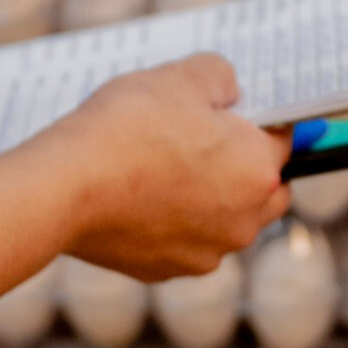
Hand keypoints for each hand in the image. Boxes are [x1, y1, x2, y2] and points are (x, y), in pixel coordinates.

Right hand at [32, 55, 292, 279]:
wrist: (62, 187)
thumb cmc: (128, 128)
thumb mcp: (185, 75)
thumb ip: (223, 78)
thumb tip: (230, 93)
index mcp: (260, 172)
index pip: (284, 142)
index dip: (258, 123)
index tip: (232, 114)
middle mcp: (243, 221)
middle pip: (264, 188)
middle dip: (244, 166)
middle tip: (202, 140)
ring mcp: (204, 253)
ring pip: (224, 220)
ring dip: (208, 198)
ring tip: (164, 167)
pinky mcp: (164, 272)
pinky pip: (184, 242)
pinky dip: (172, 223)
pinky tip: (141, 197)